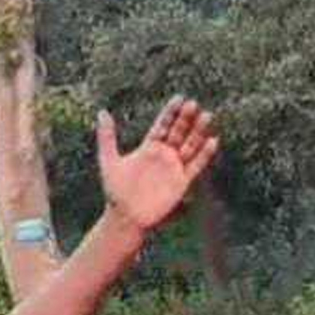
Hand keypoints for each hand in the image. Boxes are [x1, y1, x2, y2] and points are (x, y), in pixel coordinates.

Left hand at [95, 96, 219, 233]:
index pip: (163, 125)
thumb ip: (107, 137)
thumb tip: (102, 112)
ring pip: (190, 146)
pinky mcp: (182, 182)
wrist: (126, 216)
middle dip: (186, 119)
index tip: (179, 98)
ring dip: (198, 132)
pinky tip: (213, 141)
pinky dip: (204, 154)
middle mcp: (164, 155)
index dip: (170, 113)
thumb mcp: (109, 160)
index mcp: (148, 147)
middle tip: (194, 104)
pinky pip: (196, 166)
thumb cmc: (116, 191)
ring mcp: (174, 167)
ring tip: (207, 116)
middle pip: (178, 132)